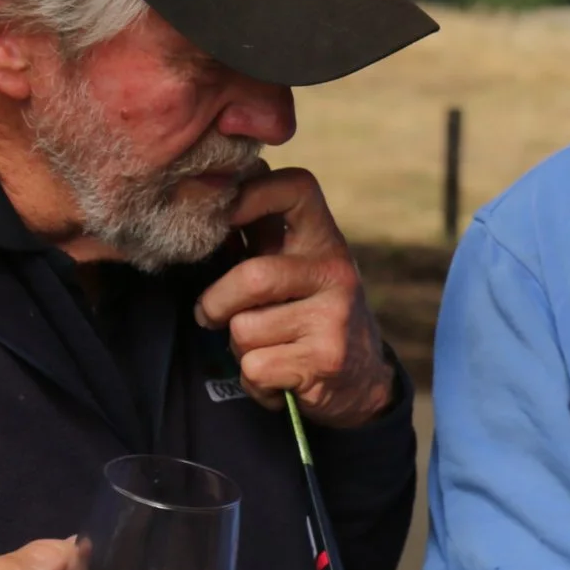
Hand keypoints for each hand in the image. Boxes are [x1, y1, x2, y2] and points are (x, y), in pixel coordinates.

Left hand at [193, 167, 394, 426]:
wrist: (363, 380)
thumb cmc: (310, 317)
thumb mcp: (297, 271)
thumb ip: (260, 240)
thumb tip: (206, 204)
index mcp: (324, 240)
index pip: (296, 187)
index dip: (251, 193)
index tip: (222, 218)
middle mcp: (336, 272)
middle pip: (252, 276)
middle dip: (215, 304)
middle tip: (211, 315)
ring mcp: (334, 318)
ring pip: (244, 330)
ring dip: (238, 349)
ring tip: (266, 349)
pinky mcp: (325, 362)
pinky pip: (255, 369)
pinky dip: (254, 382)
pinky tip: (277, 377)